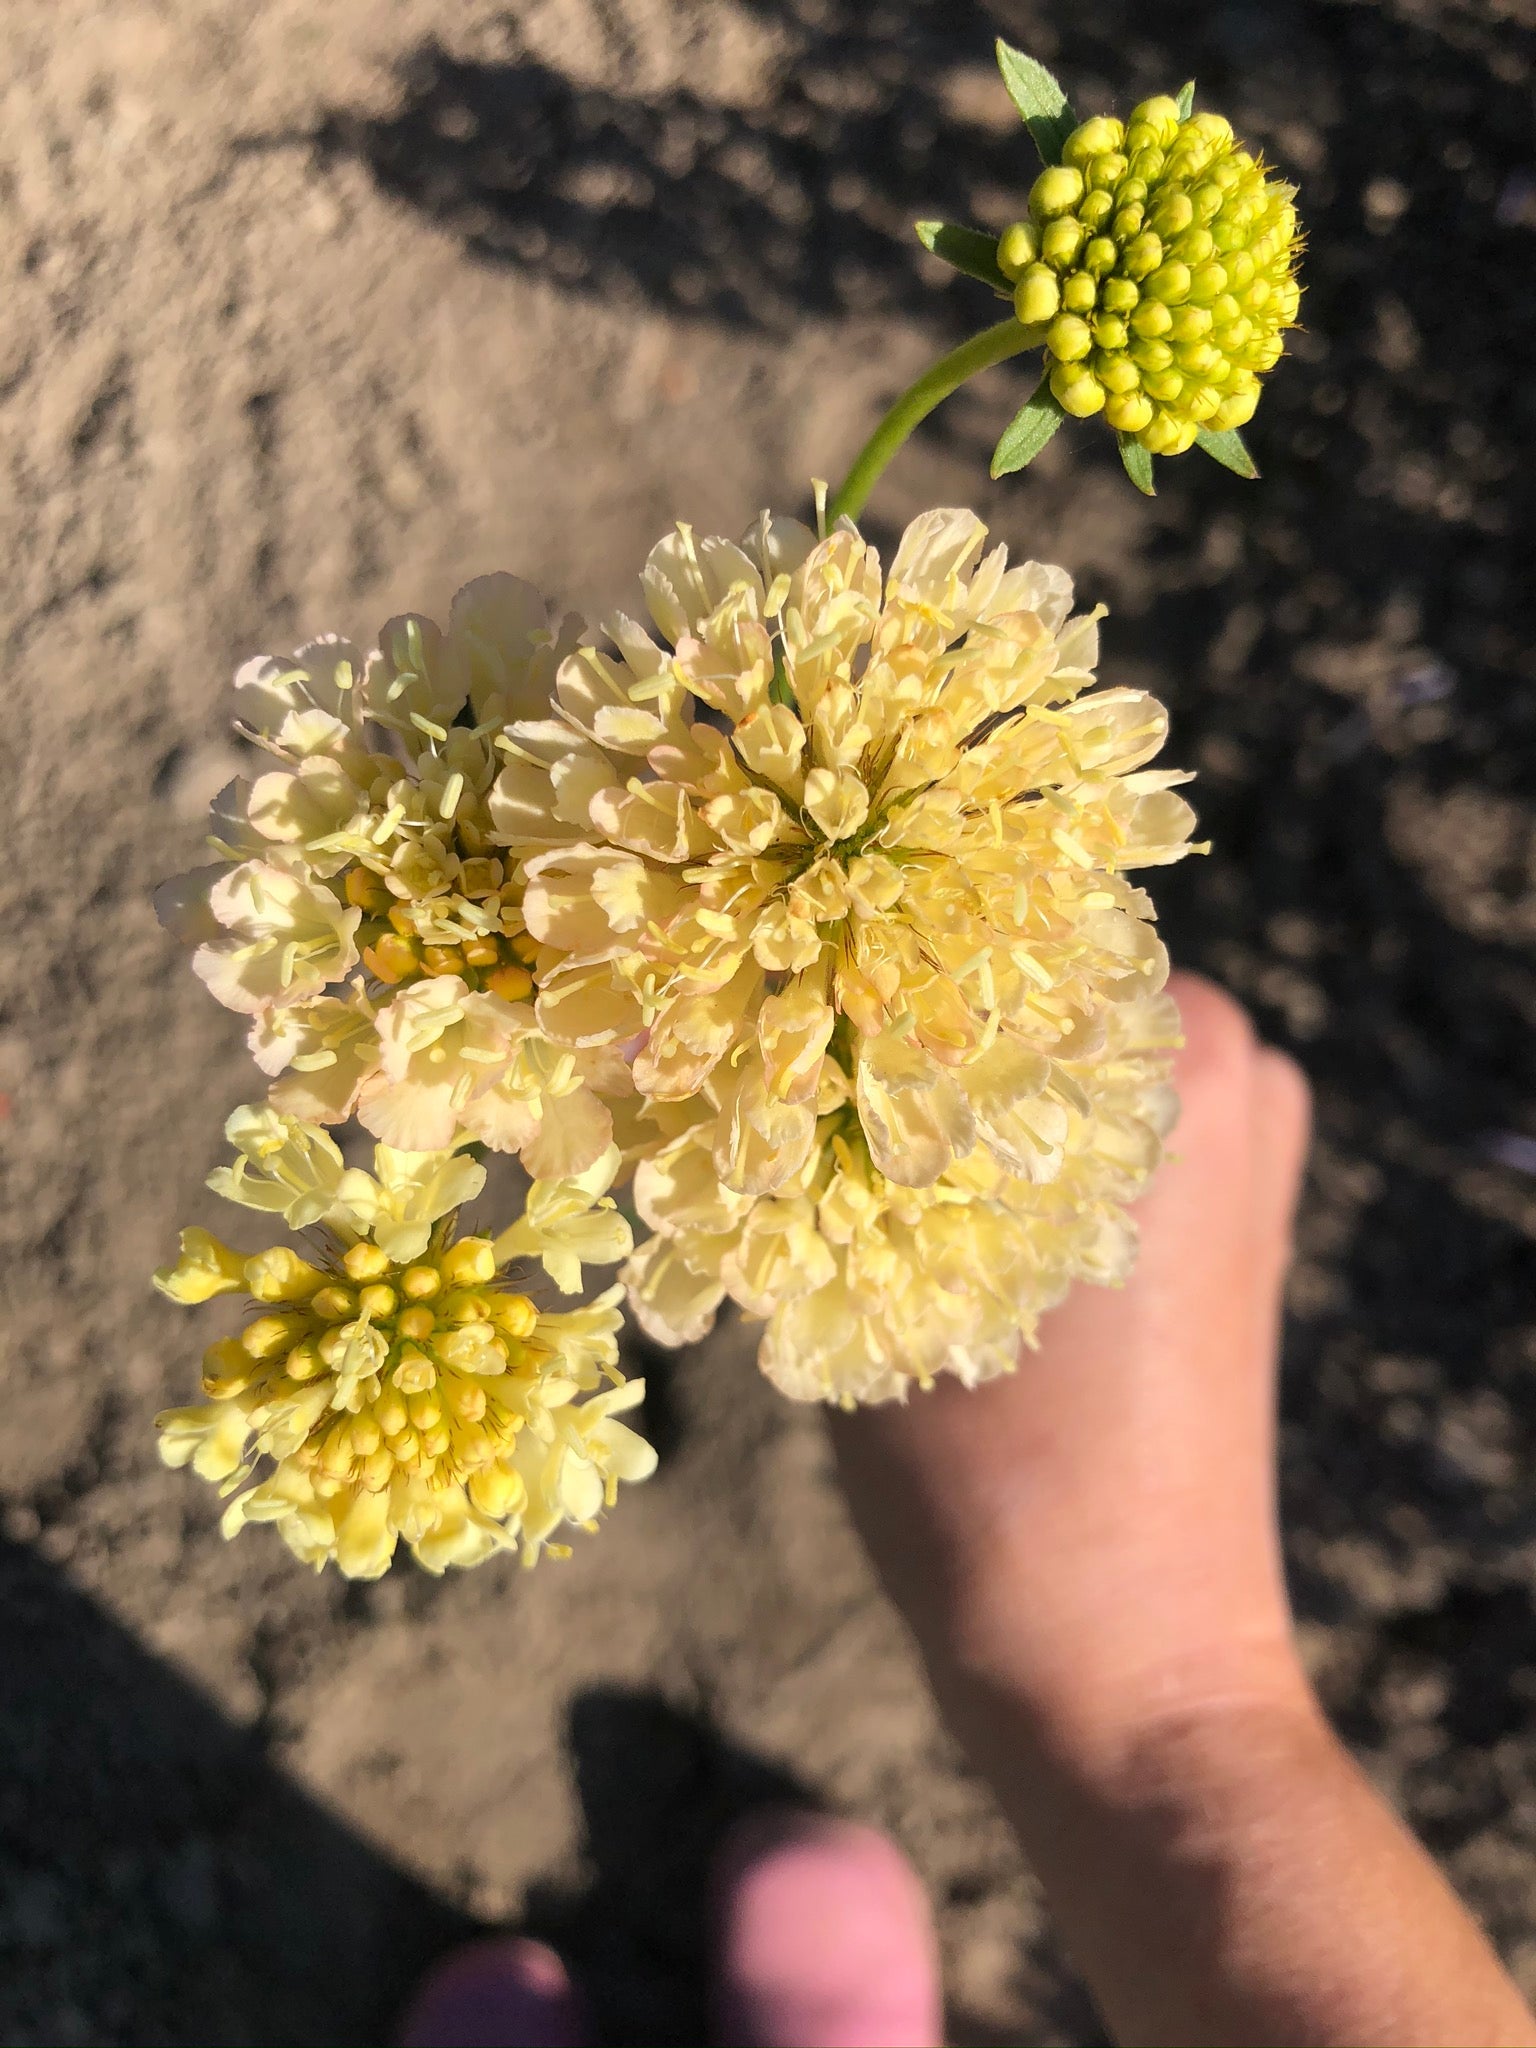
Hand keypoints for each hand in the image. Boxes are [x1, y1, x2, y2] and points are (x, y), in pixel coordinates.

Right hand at [832, 973, 1535, 2046]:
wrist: (1121, 1666)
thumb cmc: (990, 1481)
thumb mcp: (865, 1278)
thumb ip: (774, 1129)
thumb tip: (647, 1023)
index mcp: (1169, 1045)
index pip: (980, 908)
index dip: (844, 931)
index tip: (734, 958)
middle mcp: (1231, 1060)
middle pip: (1012, 968)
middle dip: (883, 1002)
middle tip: (750, 1039)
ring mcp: (1242, 1135)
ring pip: (1040, 1043)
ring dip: (930, 1070)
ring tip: (812, 1121)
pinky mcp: (1222, 1207)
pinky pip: (1086, 1113)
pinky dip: (993, 1129)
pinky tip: (899, 1185)